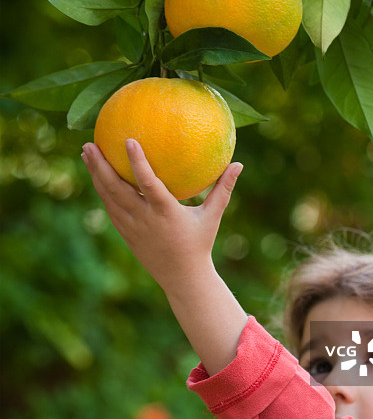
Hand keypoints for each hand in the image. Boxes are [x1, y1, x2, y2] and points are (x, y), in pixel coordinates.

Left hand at [81, 139, 242, 295]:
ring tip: (86, 152)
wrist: (182, 277)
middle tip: (90, 143)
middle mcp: (144, 218)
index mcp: (165, 212)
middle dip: (101, 166)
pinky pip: (109, 207)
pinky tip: (96, 174)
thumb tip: (239, 163)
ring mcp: (131, 227)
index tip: (128, 140)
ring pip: (108, 197)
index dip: (137, 162)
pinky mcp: (125, 233)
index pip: (147, 183)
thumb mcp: (213, 216)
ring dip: (95, 174)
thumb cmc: (200, 243)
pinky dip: (101, 190)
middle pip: (116, 189)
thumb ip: (223, 188)